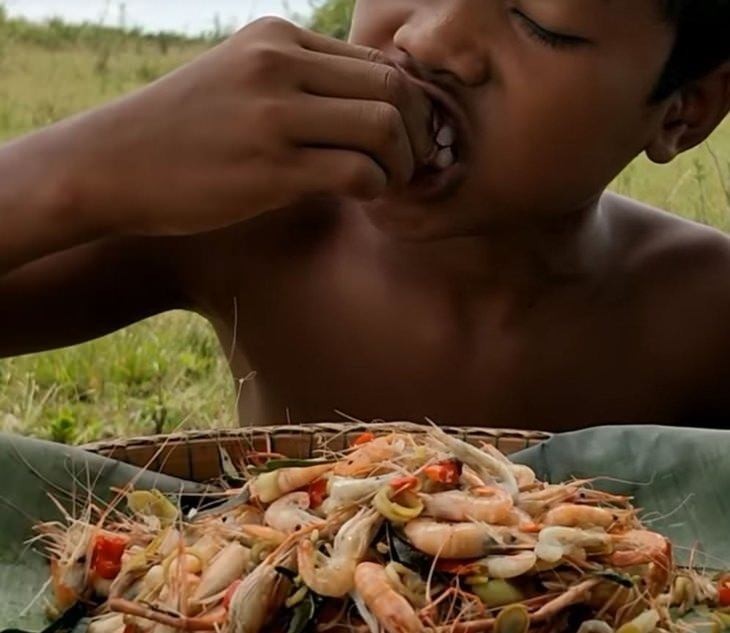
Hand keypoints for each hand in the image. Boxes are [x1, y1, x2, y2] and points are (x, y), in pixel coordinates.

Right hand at [60, 17, 433, 236]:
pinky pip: (358, 172)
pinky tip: (362, 198)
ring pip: (384, 125)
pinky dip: (376, 189)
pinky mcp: (269, 168)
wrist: (112, 166)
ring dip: (402, 162)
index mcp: (277, 38)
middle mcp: (279, 64)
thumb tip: (369, 109)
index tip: (405, 136)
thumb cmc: (182, 132)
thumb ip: (299, 84)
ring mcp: (273, 114)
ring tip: (386, 183)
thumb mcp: (238, 81)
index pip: (376, 59)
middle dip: (419, 131)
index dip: (407, 101)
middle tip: (412, 163)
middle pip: (393, 86)